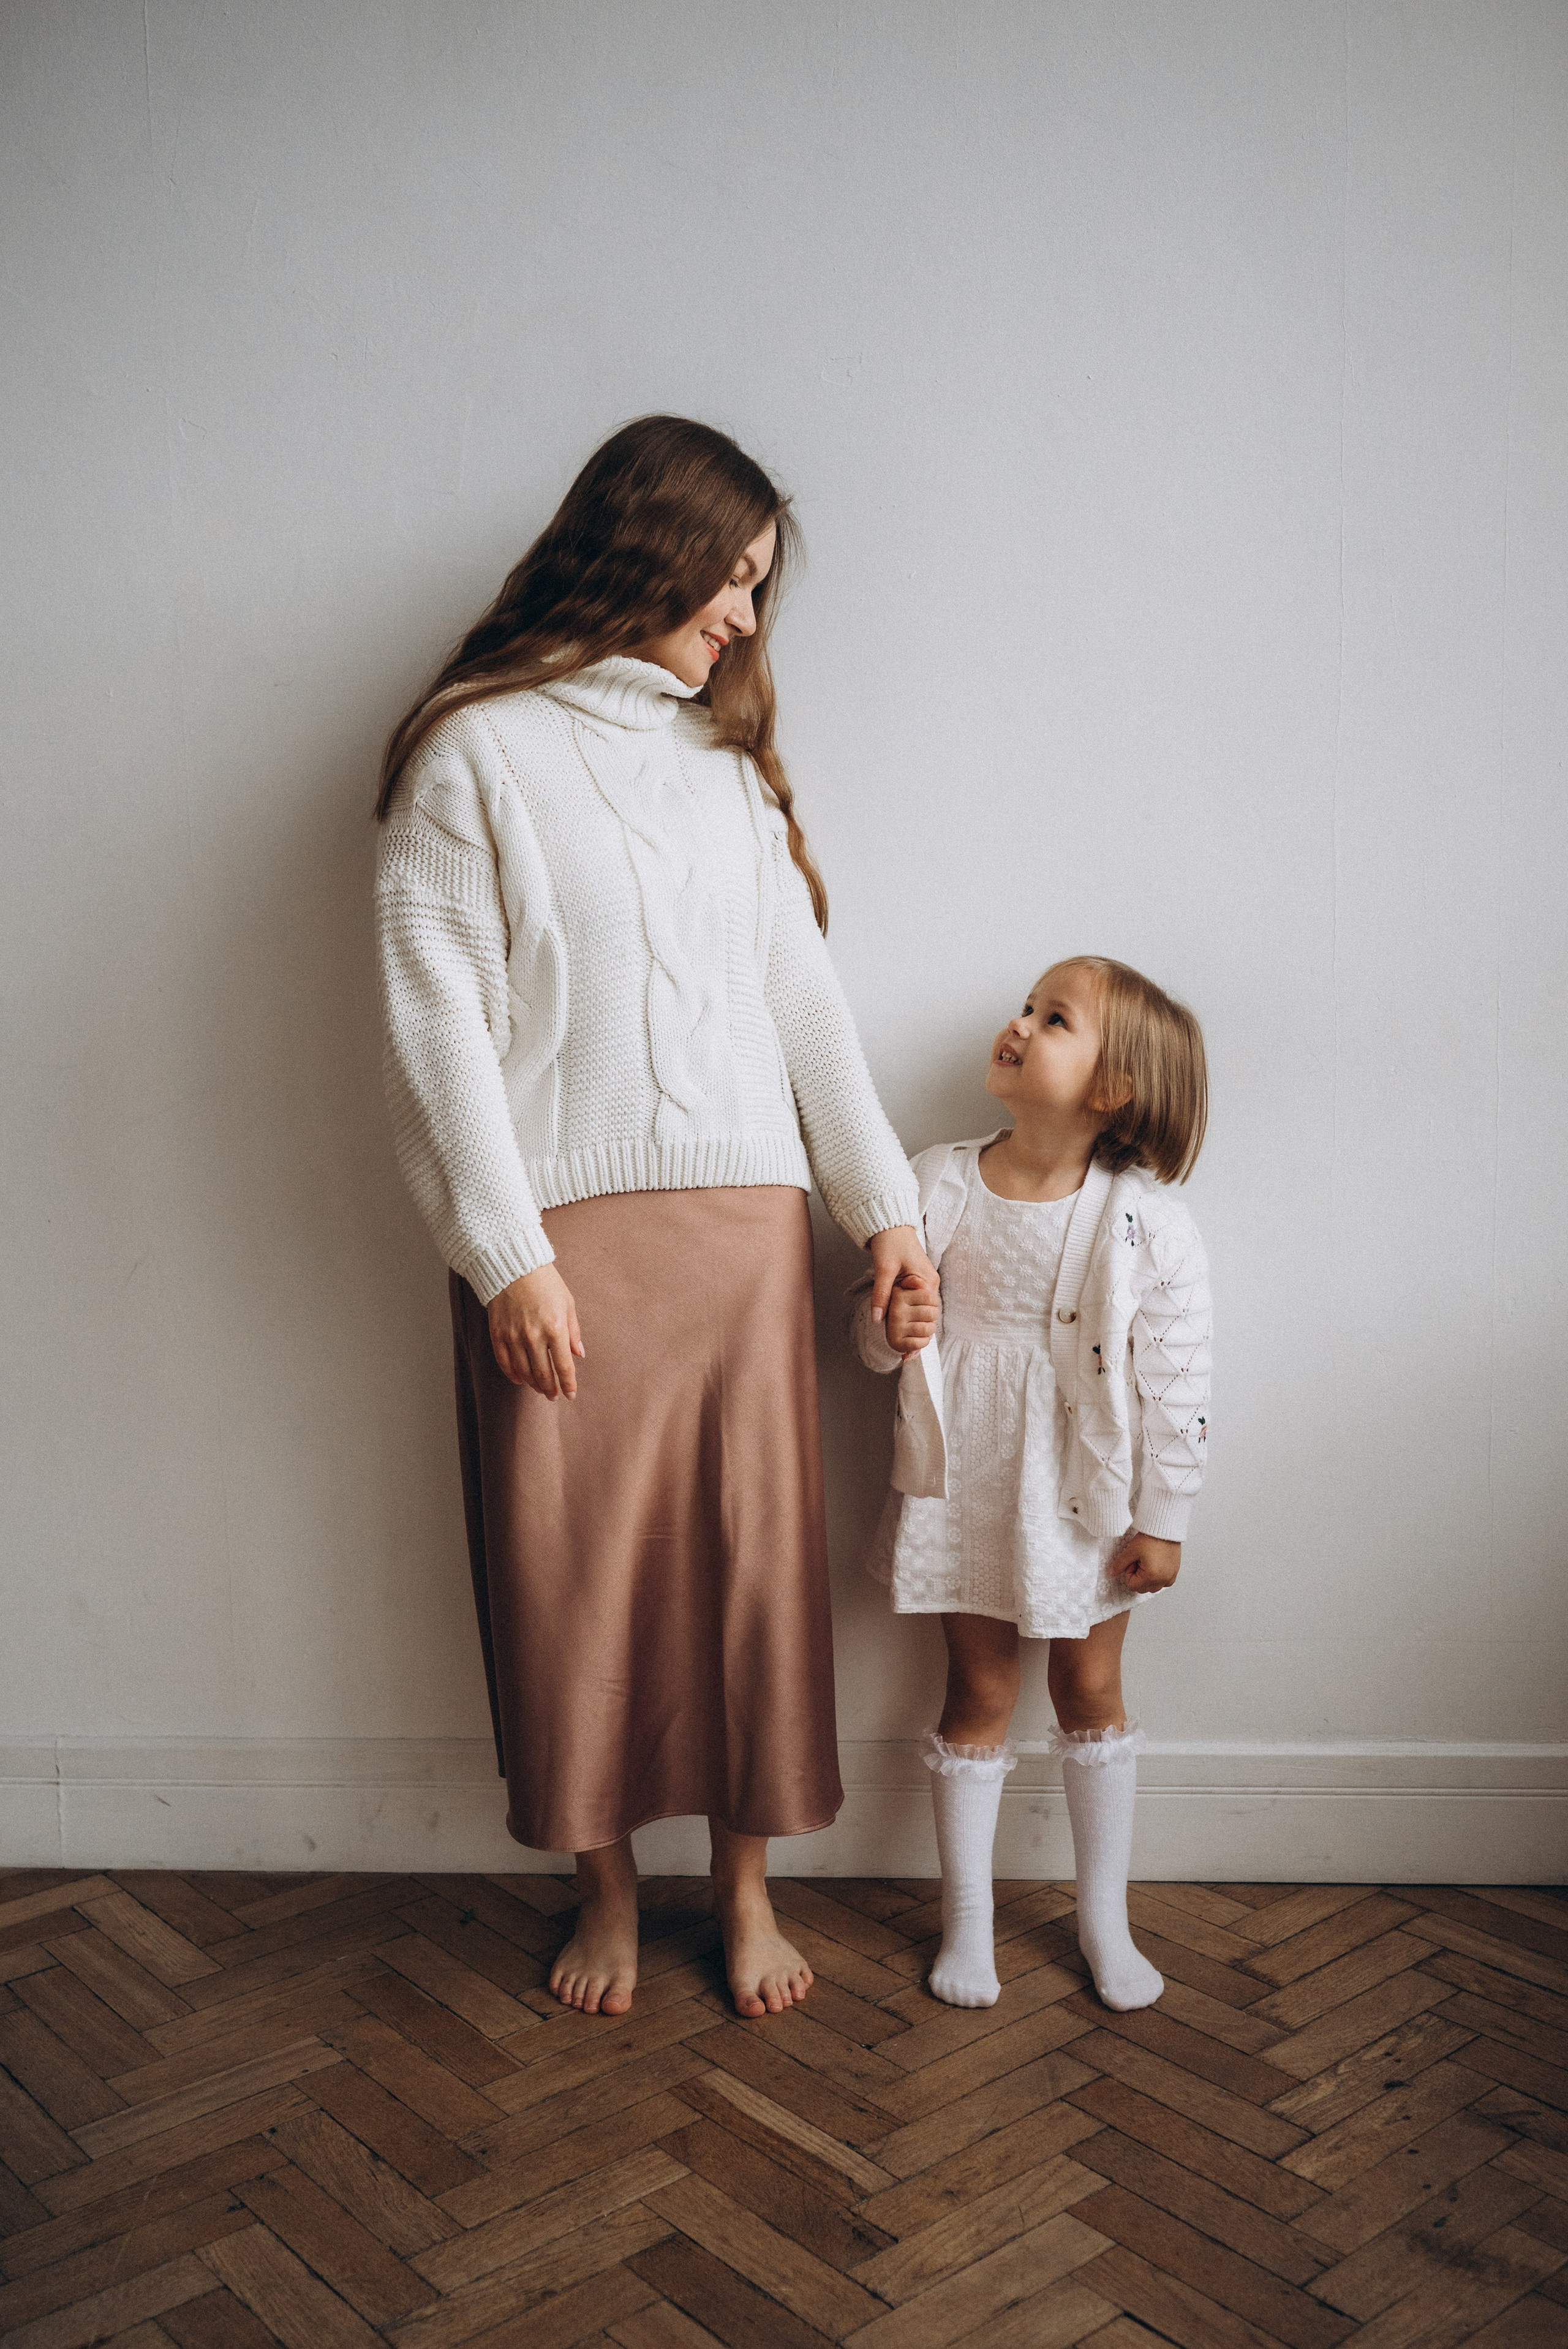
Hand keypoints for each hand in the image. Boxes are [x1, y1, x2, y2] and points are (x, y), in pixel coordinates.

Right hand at [488, 1264, 583, 1398]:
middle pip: (543, 1373)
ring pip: (524, 1371)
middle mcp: (534, 1335)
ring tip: (540, 1389)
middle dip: (550, 1388)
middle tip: (554, 1396)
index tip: (571, 1394)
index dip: (568, 1384)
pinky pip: (504, 1361)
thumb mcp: (568, 1304)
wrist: (514, 1266)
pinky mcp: (497, 1333)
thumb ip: (573, 1332)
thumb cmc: (546, 1283)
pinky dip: (512, 1374)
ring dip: (533, 1384)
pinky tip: (519, 1380)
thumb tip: (579, 1354)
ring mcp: (513, 1336)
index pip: (563, 1366)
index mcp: (556, 1328)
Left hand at [868, 1224, 938, 1359]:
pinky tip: (907, 1334)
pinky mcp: (920, 1284)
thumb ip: (881, 1294)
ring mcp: (926, 1285)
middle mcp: (930, 1285)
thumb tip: (877, 1319)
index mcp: (926, 1281)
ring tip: (907, 1352)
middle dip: (919, 1335)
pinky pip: (920, 1306)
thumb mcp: (883, 1269)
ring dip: (917, 1330)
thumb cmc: (889, 1242)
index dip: (919, 1332)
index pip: (927, 1313)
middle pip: (929, 1317)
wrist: (891, 1226)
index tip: (908, 1350)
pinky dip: (915, 1320)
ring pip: (926, 1314)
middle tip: (906, 1355)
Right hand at [886, 1282, 939, 1356]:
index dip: (934, 1301)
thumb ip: (913, 1281)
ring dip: (930, 1329)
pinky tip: (919, 1337)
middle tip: (926, 1316)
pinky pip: (918, 1343)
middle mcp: (894, 1309)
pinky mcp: (895, 1341)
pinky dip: (923, 1342)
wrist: (892, 1323)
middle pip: (931, 1314)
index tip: (926, 1302)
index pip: (929, 1297)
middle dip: (933, 1316)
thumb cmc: (904, 1298)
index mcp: (897, 1294)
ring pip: (927, 1329)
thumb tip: (919, 1283)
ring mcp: (894, 1326)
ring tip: (924, 1325)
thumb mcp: (908, 1283)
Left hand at [1108, 1530, 1180, 1592]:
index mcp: (1152, 1576)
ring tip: (1148, 1561)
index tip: (1133, 1561)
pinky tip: (1155, 1564)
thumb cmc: (1151, 1538)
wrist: (1165, 1528)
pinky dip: (1158, 1577)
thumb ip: (1120, 1564)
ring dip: (1148, 1578)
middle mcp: (1163, 1579)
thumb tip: (1113, 1573)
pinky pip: (1164, 1583)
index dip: (1129, 1573)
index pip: (1132, 1586)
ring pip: (1153, 1587)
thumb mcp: (1131, 1550)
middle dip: (1138, 1577)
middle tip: (1139, 1561)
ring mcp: (1170, 1576)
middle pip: (1143, 1588)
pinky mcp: (1175, 1572)